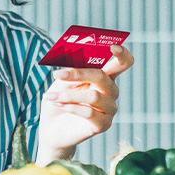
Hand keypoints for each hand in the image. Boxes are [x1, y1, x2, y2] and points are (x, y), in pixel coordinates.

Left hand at [35, 45, 133, 163]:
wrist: (52, 128)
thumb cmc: (58, 100)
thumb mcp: (61, 82)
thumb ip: (71, 73)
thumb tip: (73, 65)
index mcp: (104, 77)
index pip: (123, 63)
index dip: (122, 54)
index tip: (112, 46)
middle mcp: (110, 92)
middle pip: (103, 77)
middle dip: (79, 73)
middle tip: (58, 74)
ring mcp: (109, 109)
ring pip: (93, 96)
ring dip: (68, 95)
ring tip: (51, 96)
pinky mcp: (103, 125)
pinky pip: (89, 113)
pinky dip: (71, 107)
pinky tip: (60, 106)